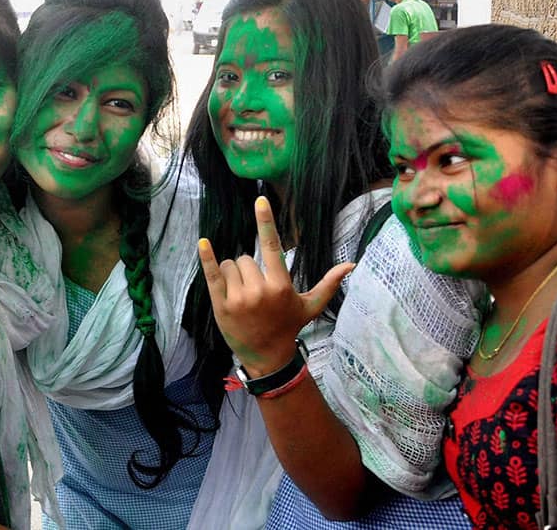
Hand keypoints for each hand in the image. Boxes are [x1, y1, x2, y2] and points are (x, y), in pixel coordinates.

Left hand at [197, 196, 352, 375]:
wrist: (267, 357)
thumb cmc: (288, 327)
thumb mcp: (310, 306)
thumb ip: (329, 284)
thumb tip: (352, 264)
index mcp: (280, 286)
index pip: (272, 245)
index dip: (265, 220)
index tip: (260, 200)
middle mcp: (259, 290)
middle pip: (244, 258)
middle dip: (247, 269)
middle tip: (254, 291)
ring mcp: (238, 298)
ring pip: (228, 265)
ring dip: (232, 274)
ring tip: (242, 296)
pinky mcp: (221, 305)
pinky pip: (212, 275)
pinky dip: (207, 258)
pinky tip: (204, 243)